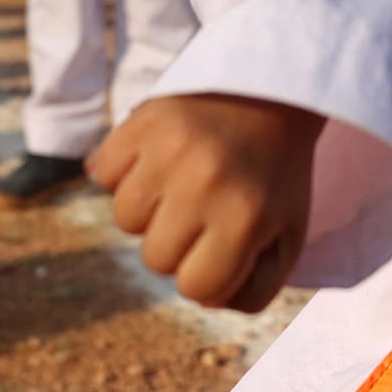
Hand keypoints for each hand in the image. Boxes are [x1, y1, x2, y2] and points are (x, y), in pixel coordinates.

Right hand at [91, 94, 324, 310]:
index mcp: (246, 217)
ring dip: (149, 208)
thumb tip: (202, 300)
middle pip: (154, 259)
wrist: (272, 91)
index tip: (222, 244)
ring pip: (124, 219)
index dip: (206, 274)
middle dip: (177, 242)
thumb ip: (255, 290)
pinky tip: (156, 156)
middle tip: (203, 206)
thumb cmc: (276, 175)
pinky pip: (103, 172)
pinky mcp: (141, 120)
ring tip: (181, 179)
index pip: (195, 289)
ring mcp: (169, 149)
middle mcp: (205, 183)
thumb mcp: (289, 236)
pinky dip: (122, 170)